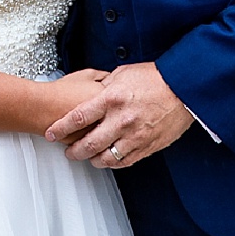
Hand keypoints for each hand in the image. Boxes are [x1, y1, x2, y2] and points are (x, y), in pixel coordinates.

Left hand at [46, 61, 194, 168]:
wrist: (183, 88)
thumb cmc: (155, 78)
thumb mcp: (123, 73)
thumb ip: (105, 84)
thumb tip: (93, 90)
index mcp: (111, 98)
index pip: (78, 117)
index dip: (61, 128)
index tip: (51, 132)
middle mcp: (120, 119)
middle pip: (88, 144)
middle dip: (73, 150)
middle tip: (67, 151)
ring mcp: (134, 135)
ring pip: (105, 158)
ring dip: (92, 159)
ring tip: (88, 157)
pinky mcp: (147, 146)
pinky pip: (124, 161)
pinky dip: (113, 162)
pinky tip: (108, 159)